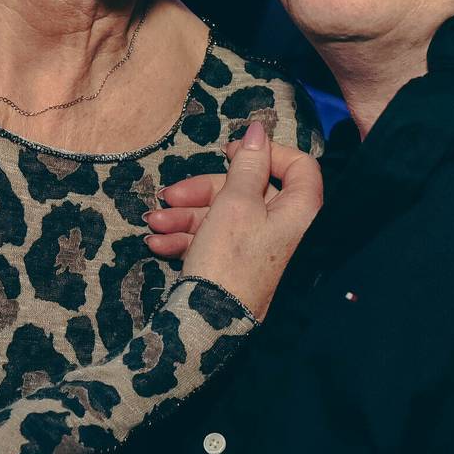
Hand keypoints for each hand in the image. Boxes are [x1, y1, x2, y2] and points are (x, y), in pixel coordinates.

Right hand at [144, 122, 319, 319]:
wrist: (209, 325)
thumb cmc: (228, 260)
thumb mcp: (235, 203)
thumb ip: (247, 164)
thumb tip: (259, 128)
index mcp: (299, 209)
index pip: (297, 164)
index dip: (264, 152)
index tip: (230, 153)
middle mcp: (286, 227)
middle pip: (248, 189)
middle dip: (202, 192)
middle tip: (169, 195)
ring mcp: (263, 247)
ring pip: (225, 214)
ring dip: (186, 217)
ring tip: (153, 224)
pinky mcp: (240, 264)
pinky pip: (217, 239)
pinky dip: (188, 238)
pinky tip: (159, 244)